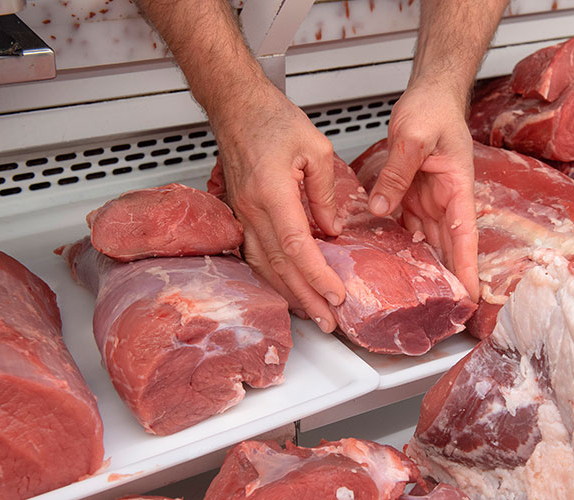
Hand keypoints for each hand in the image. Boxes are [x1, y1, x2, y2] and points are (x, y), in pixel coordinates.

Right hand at [212, 84, 345, 332]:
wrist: (237, 107)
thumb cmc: (273, 120)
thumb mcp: (316, 150)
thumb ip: (325, 194)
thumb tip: (331, 229)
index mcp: (273, 192)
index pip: (297, 247)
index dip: (317, 276)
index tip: (336, 295)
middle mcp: (252, 209)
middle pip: (280, 266)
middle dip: (306, 297)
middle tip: (328, 321)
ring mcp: (242, 214)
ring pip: (264, 265)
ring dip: (288, 293)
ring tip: (311, 313)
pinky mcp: (240, 213)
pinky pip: (254, 254)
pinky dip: (271, 276)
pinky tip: (286, 288)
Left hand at [369, 81, 479, 301]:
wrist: (430, 94)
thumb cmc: (433, 109)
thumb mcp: (413, 137)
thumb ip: (397, 173)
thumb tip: (380, 206)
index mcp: (458, 188)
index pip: (465, 237)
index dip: (467, 269)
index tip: (470, 298)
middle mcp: (447, 200)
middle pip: (449, 247)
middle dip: (449, 280)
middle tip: (444, 313)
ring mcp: (430, 200)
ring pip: (430, 242)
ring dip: (427, 268)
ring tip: (418, 300)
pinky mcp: (413, 195)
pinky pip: (410, 226)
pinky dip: (404, 246)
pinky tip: (394, 265)